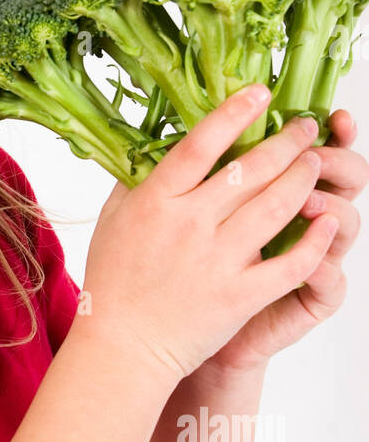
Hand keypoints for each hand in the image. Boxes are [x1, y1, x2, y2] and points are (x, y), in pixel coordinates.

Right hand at [82, 85, 344, 385]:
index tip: (262, 93)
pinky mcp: (240, 295)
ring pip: (277, 206)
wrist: (122, 348)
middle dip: (287, 142)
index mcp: (155, 200)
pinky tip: (329, 223)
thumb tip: (161, 143)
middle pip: (250, 168)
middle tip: (305, 130)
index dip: (236, 113)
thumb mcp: (113, 219)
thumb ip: (137, 179)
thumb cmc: (113, 283)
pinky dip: (316, 240)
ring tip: (316, 164)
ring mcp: (218, 259)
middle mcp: (190, 223)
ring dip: (304, 179)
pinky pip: (291, 263)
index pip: (202, 143)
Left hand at [199, 108, 367, 375]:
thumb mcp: (191, 208)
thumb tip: (200, 121)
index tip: (330, 115)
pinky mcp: (312, 297)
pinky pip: (330, 280)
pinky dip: (321, 263)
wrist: (182, 330)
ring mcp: (316, 256)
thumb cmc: (185, 263)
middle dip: (332, 160)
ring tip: (310, 200)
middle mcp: (308, 217)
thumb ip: (206, 169)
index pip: (320, 148)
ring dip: (330, 207)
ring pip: (345, 222)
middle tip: (314, 150)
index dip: (333, 131)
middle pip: (346, 178)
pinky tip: (313, 253)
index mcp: (281, 186)